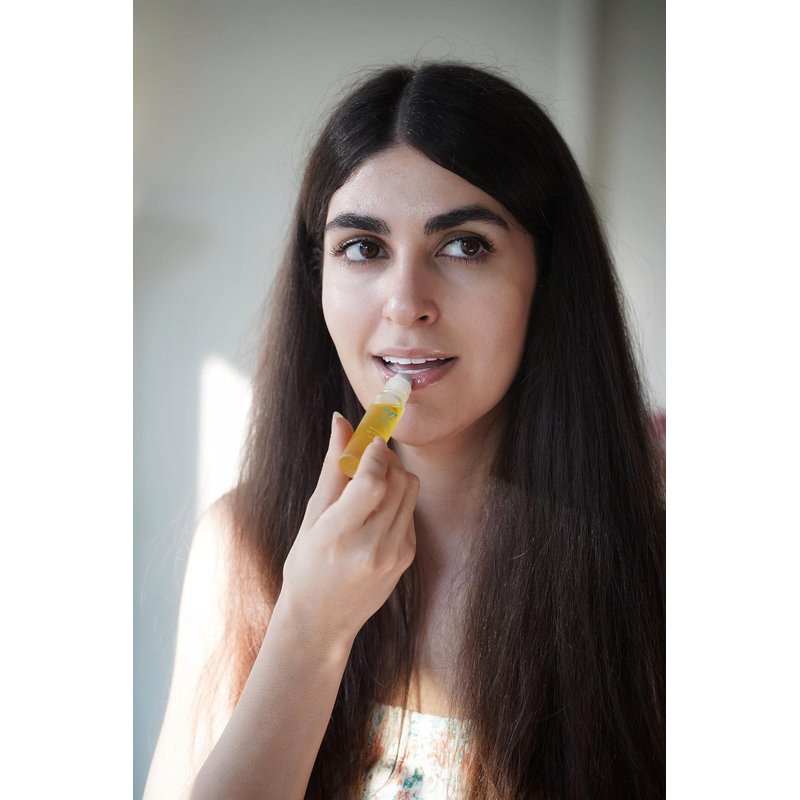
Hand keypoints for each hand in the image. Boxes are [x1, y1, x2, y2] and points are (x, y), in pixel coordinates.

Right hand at [280, 412, 418, 643]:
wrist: (321, 621)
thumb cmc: (306, 565)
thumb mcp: (311, 516)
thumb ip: (332, 467)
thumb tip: (341, 420)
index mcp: (338, 536)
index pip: (372, 483)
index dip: (375, 453)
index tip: (369, 440)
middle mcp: (371, 547)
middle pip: (398, 480)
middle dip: (385, 460)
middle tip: (367, 458)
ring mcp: (394, 555)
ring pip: (410, 490)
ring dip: (393, 476)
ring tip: (368, 485)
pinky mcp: (407, 558)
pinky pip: (410, 510)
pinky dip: (396, 500)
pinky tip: (374, 513)